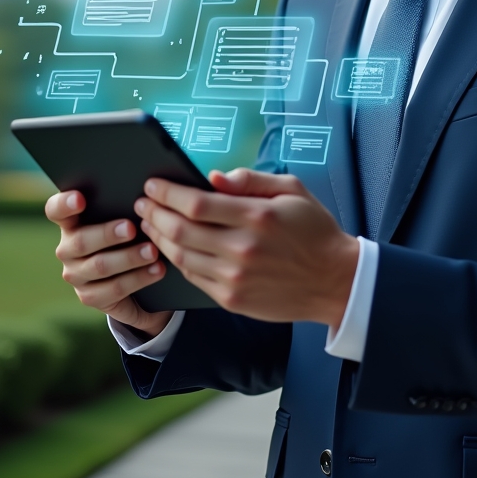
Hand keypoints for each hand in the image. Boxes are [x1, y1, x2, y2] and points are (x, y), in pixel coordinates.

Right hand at [45, 191, 172, 337]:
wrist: (137, 279)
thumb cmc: (131, 234)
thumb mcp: (126, 218)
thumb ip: (124, 205)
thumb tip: (146, 192)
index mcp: (71, 222)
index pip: (56, 210)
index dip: (65, 204)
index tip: (81, 198)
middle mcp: (68, 248)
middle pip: (81, 241)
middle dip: (108, 234)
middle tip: (132, 228)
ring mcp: (76, 274)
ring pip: (100, 266)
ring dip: (128, 258)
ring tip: (152, 251)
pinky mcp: (90, 296)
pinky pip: (113, 289)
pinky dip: (138, 278)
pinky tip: (156, 270)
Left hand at [135, 169, 359, 327]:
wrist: (334, 280)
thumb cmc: (314, 231)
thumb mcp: (291, 191)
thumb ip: (251, 180)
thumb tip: (213, 178)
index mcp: (257, 217)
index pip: (197, 203)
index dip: (168, 193)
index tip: (153, 184)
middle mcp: (242, 249)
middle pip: (180, 230)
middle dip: (154, 213)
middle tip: (142, 203)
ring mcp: (235, 278)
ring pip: (180, 256)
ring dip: (158, 237)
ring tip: (149, 223)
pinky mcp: (232, 299)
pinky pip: (192, 277)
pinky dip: (175, 260)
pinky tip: (170, 247)